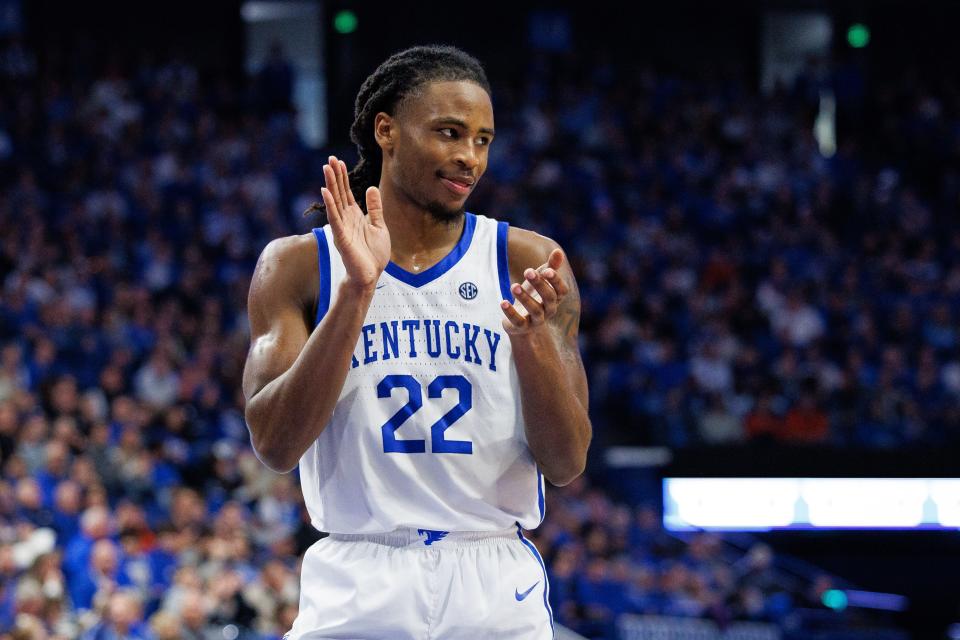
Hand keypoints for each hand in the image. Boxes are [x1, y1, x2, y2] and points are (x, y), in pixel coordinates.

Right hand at [321, 155, 390, 289]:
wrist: (370, 275)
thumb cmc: (374, 254)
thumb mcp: (379, 226)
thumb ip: (375, 208)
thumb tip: (371, 188)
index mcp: (354, 216)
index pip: (346, 192)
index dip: (342, 177)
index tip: (338, 161)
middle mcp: (345, 219)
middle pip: (338, 193)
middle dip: (334, 176)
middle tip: (329, 158)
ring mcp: (342, 227)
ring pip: (334, 202)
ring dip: (330, 185)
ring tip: (326, 169)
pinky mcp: (341, 237)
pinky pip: (334, 218)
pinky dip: (330, 205)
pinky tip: (325, 192)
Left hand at [500, 248, 568, 334]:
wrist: (521, 319)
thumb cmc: (534, 294)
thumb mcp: (541, 279)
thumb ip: (550, 266)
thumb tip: (558, 251)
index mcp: (556, 298)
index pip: (562, 291)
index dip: (556, 281)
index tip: (546, 270)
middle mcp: (549, 310)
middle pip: (549, 298)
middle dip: (539, 284)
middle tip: (527, 271)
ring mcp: (537, 320)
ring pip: (535, 310)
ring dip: (525, 298)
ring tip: (514, 286)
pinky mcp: (522, 327)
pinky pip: (518, 322)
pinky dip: (511, 313)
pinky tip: (503, 302)